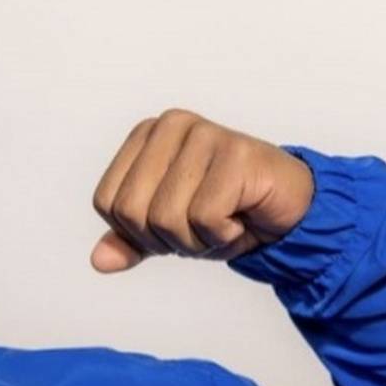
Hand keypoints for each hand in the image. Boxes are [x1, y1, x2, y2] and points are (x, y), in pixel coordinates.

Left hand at [89, 109, 315, 272]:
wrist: (286, 212)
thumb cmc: (224, 213)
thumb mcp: (165, 232)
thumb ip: (129, 241)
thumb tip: (99, 261)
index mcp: (144, 136)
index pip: (107, 203)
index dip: (136, 231)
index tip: (174, 222)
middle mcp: (170, 125)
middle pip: (131, 211)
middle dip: (165, 238)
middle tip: (201, 225)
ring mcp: (203, 134)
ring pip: (166, 218)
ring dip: (196, 239)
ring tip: (223, 220)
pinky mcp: (236, 153)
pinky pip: (204, 218)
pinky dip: (222, 235)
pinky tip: (241, 216)